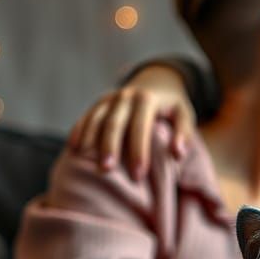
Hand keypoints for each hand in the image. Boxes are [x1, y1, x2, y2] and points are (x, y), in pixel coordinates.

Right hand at [68, 64, 196, 178]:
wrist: (157, 82)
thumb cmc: (172, 107)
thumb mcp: (184, 115)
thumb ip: (184, 134)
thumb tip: (177, 154)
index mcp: (147, 99)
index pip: (141, 127)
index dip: (138, 151)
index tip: (138, 175)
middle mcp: (126, 96)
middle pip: (114, 123)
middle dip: (109, 146)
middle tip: (106, 171)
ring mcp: (111, 98)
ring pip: (96, 118)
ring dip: (90, 139)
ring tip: (83, 161)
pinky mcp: (100, 102)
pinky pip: (87, 116)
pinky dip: (79, 129)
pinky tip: (75, 148)